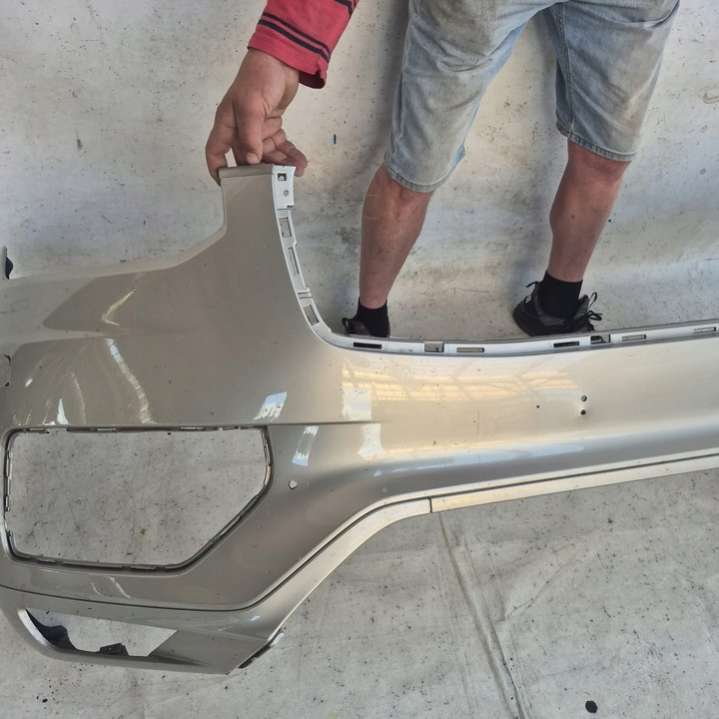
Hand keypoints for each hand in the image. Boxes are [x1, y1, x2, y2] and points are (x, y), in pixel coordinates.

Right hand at [206, 50, 307, 181]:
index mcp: (227, 124)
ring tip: (296, 170)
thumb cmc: (259, 77)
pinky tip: (300, 161)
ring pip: (267, 155)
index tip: (228, 186)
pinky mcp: (273, 126)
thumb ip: (250, 135)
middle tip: (276, 182)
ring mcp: (257, 129)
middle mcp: (240, 130)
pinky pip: (280, 146)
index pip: (215, 152)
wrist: (281, 59)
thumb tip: (251, 160)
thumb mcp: (250, 105)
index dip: (218, 170)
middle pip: (247, 160)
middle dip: (262, 172)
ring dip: (281, 164)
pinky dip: (290, 154)